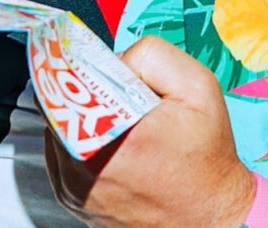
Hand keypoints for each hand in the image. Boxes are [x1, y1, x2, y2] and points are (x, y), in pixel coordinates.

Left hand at [44, 35, 255, 227]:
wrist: (209, 217)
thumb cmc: (206, 155)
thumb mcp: (198, 86)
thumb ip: (152, 55)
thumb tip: (115, 58)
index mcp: (118, 135)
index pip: (76, 77)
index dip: (91, 62)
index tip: (105, 63)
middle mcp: (86, 166)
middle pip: (63, 98)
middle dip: (86, 86)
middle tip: (117, 89)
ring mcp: (73, 186)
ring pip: (57, 123)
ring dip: (81, 112)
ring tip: (117, 117)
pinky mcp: (70, 198)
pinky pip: (59, 151)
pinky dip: (78, 137)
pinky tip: (109, 138)